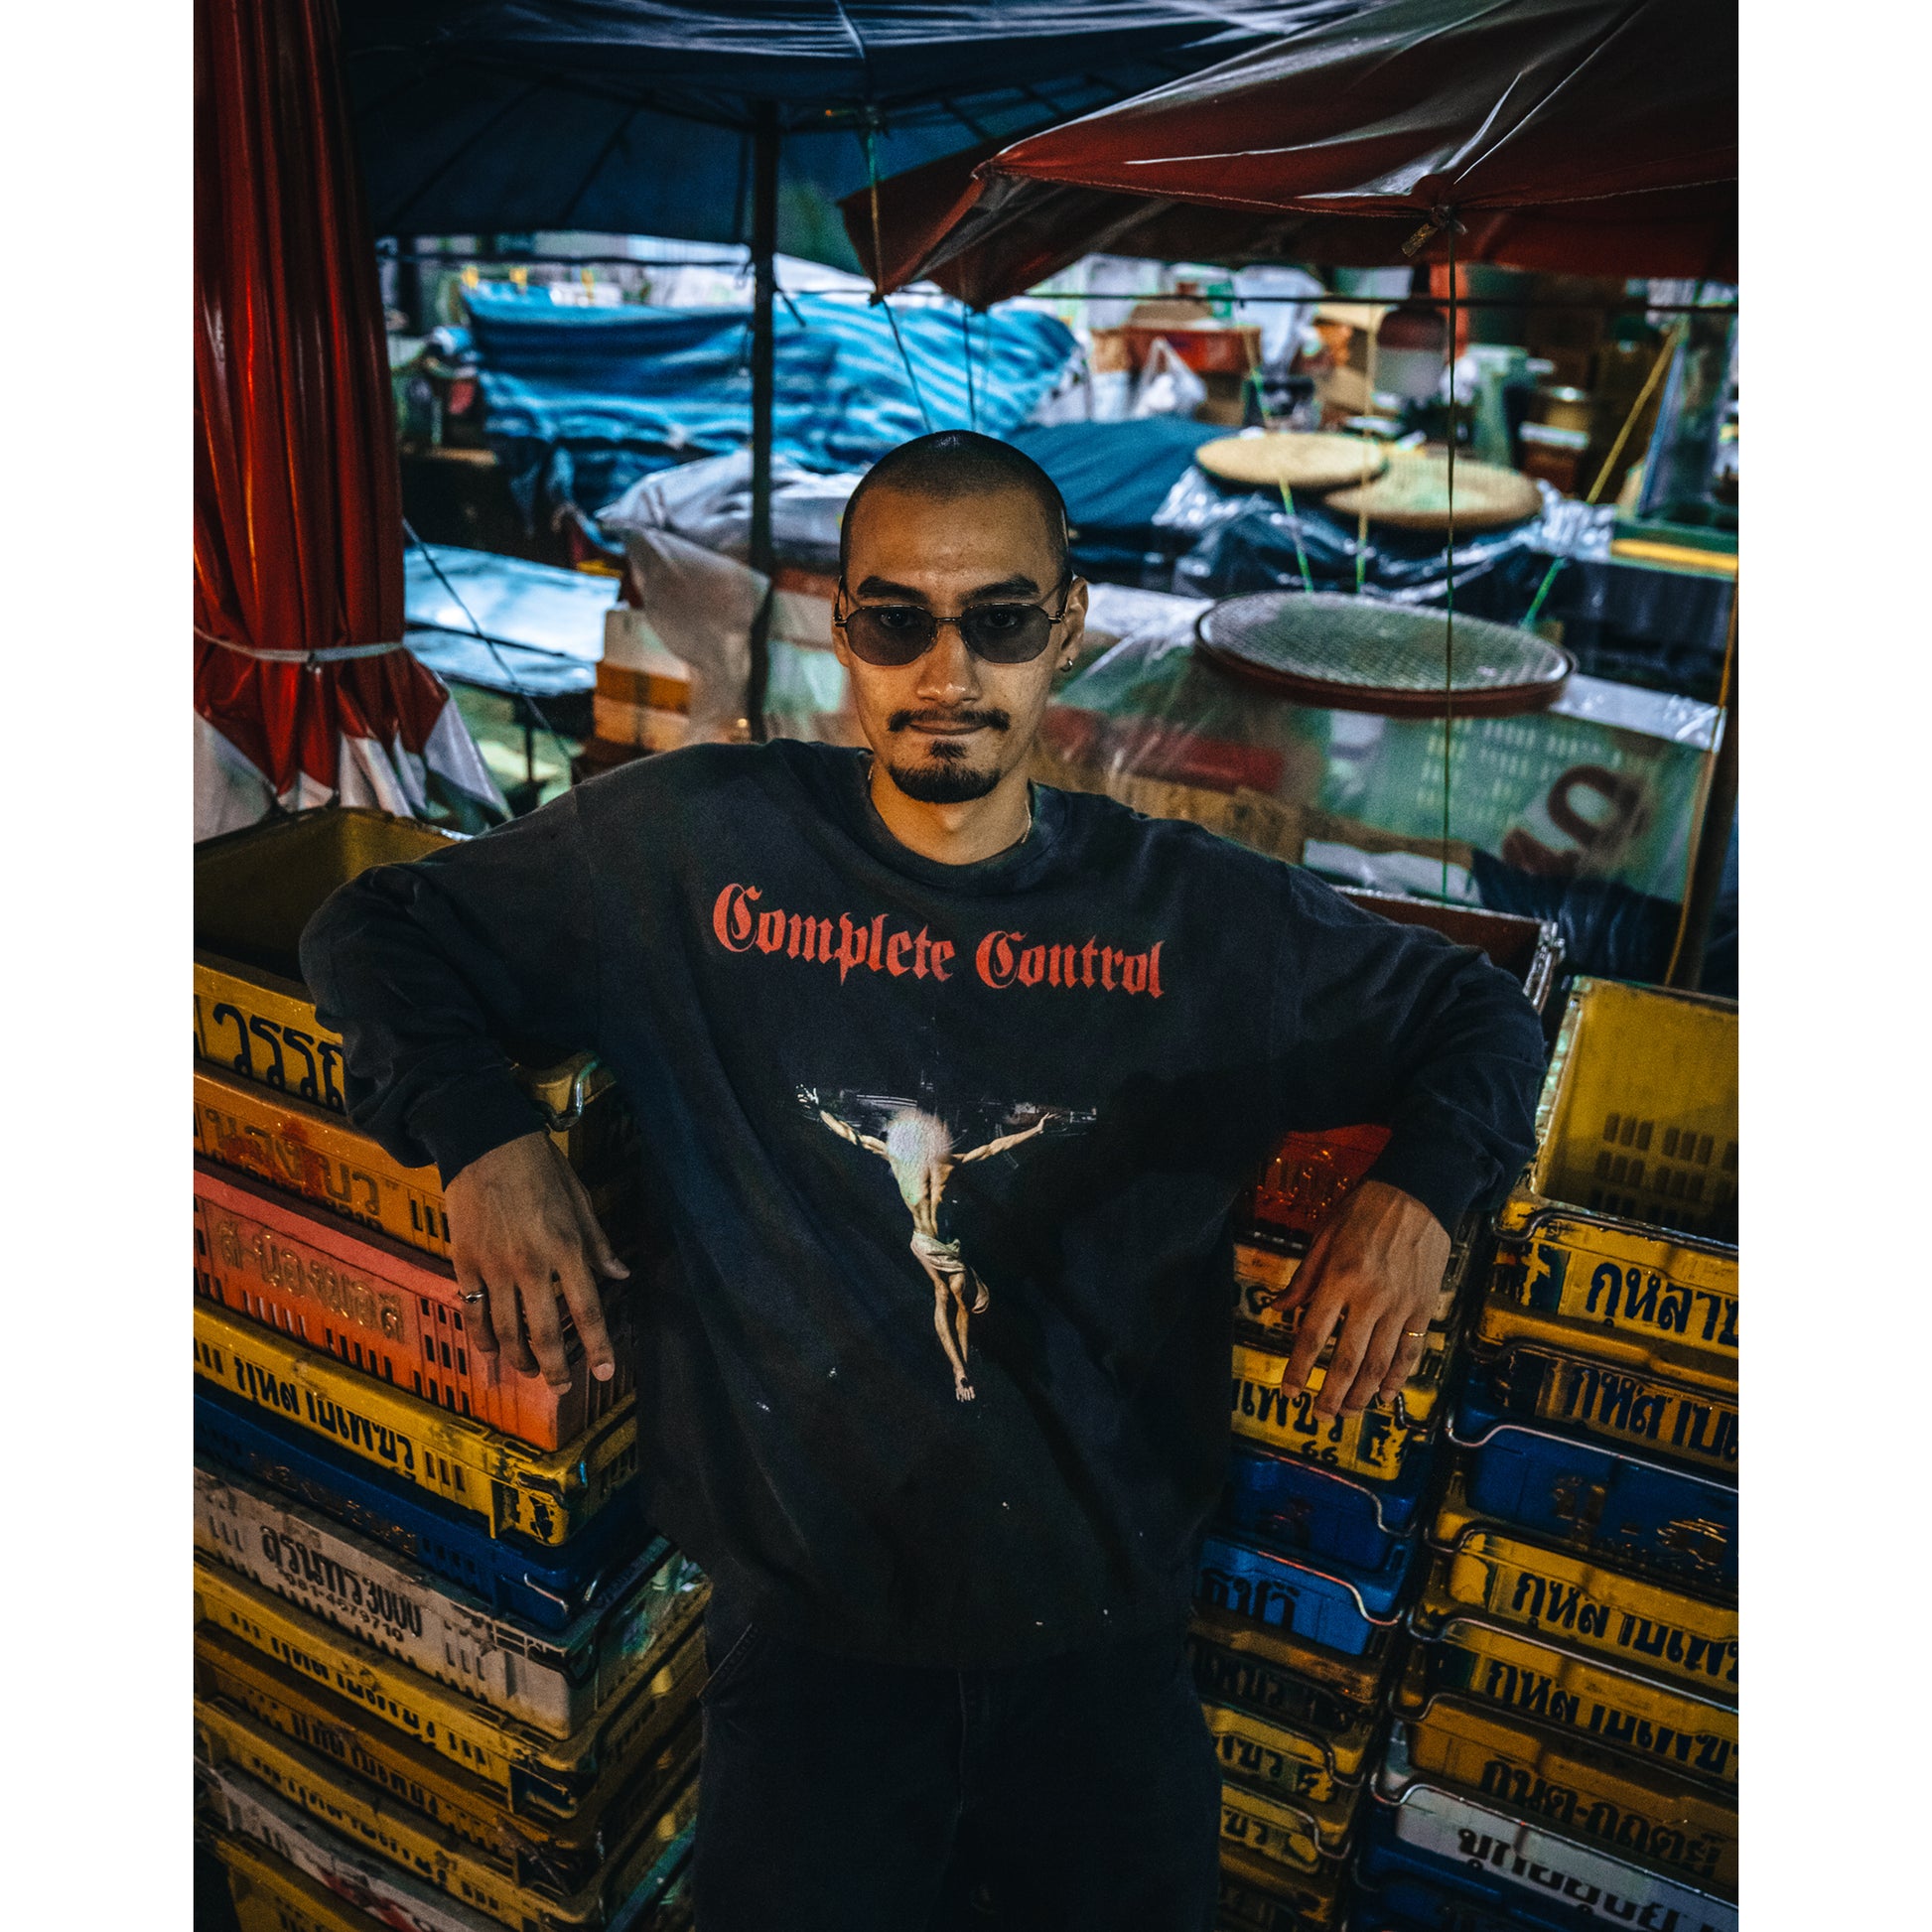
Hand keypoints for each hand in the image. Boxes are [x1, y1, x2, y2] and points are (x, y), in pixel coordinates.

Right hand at [445, 1131, 628, 1388]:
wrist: (485, 1142)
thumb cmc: (540, 1167)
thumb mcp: (580, 1200)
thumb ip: (598, 1244)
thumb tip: (621, 1276)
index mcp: (566, 1248)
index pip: (586, 1310)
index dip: (597, 1346)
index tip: (605, 1372)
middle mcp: (530, 1265)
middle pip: (543, 1333)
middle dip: (554, 1368)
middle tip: (561, 1386)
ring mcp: (493, 1267)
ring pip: (505, 1331)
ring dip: (518, 1359)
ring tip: (529, 1371)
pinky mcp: (464, 1263)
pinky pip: (473, 1313)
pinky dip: (481, 1338)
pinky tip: (490, 1350)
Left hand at [1272, 1180, 1450, 1421]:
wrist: (1419, 1193)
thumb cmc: (1365, 1209)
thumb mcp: (1325, 1235)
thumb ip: (1303, 1277)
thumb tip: (1278, 1308)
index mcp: (1339, 1277)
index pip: (1313, 1334)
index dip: (1299, 1368)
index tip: (1289, 1391)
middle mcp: (1370, 1297)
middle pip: (1348, 1359)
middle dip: (1332, 1394)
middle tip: (1319, 1416)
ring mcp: (1401, 1305)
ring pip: (1380, 1363)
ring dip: (1362, 1394)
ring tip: (1348, 1413)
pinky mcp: (1424, 1307)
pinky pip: (1410, 1351)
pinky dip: (1398, 1378)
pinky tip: (1384, 1394)